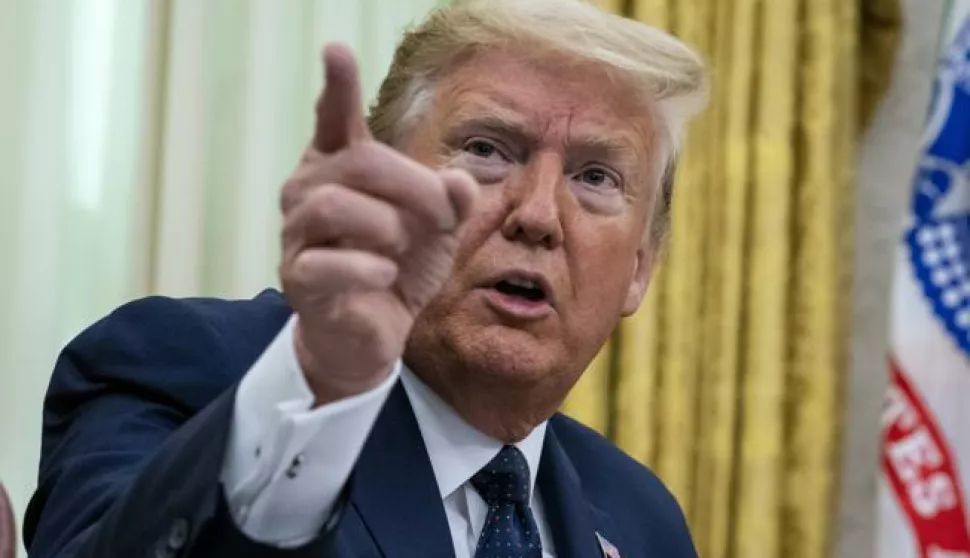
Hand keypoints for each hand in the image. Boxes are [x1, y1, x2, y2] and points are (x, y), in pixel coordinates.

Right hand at [279, 44, 477, 405]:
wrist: (372, 333)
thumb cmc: (398, 267)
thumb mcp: (436, 230)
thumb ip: (449, 200)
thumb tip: (458, 181)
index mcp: (340, 168)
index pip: (335, 120)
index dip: (336, 87)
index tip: (336, 50)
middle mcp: (308, 190)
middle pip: (356, 162)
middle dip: (411, 185)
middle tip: (441, 214)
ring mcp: (296, 234)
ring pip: (331, 205)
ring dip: (385, 226)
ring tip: (401, 249)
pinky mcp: (297, 277)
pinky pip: (325, 263)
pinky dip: (366, 268)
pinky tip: (385, 276)